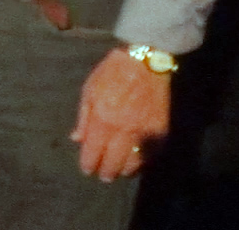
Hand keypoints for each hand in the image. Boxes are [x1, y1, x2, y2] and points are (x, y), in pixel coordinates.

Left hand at [71, 47, 169, 180]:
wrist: (144, 63)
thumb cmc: (111, 73)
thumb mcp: (89, 91)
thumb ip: (84, 118)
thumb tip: (77, 140)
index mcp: (104, 118)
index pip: (94, 150)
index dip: (89, 163)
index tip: (87, 169)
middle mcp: (125, 129)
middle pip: (114, 161)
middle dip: (107, 172)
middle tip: (103, 176)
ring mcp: (145, 132)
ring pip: (135, 162)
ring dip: (125, 170)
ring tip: (118, 172)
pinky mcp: (161, 131)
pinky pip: (152, 154)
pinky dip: (143, 162)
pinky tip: (136, 162)